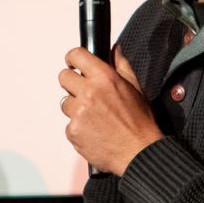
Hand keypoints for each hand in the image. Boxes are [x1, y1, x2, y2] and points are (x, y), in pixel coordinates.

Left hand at [59, 45, 159, 176]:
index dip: (73, 59)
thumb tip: (114, 49)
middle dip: (73, 84)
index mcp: (104, 78)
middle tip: (86, 94)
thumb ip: (121, 65)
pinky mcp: (73, 131)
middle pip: (63, 77)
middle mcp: (89, 92)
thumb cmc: (140, 123)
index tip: (74, 64)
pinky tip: (94, 131)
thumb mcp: (136, 88)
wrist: (138, 153)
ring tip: (95, 118)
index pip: (76, 55)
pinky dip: (79, 128)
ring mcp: (78, 112)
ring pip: (65, 102)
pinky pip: (69, 124)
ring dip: (76, 108)